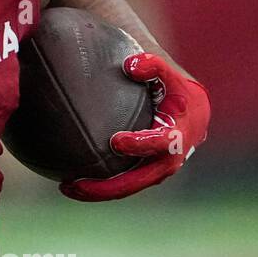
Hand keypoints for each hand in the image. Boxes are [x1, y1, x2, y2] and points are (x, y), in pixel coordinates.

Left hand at [60, 52, 210, 201]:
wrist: (190, 113)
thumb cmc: (175, 91)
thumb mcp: (169, 76)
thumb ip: (154, 66)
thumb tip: (132, 64)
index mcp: (179, 134)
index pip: (161, 143)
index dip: (141, 144)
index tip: (116, 141)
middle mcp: (171, 159)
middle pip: (141, 178)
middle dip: (111, 186)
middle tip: (78, 183)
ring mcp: (157, 170)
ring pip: (130, 188)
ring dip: (101, 192)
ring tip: (67, 188)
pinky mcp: (145, 174)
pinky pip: (124, 186)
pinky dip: (101, 188)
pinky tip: (72, 184)